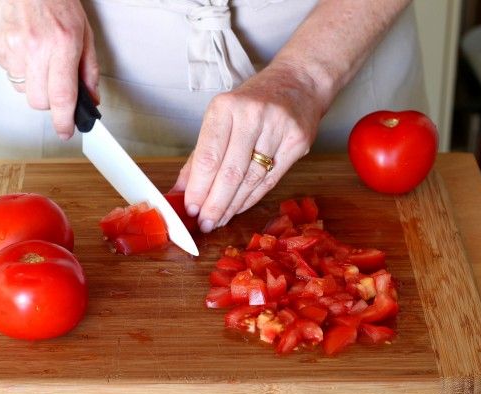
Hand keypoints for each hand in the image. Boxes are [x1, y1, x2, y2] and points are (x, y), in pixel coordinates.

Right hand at [0, 0, 98, 138]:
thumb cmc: (56, 0)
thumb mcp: (84, 33)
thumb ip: (89, 70)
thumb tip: (91, 98)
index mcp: (61, 44)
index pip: (62, 97)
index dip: (64, 121)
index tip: (66, 131)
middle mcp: (34, 48)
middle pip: (39, 101)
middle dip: (49, 101)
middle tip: (55, 82)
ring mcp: (11, 47)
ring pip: (23, 89)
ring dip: (33, 82)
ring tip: (38, 56)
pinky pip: (8, 72)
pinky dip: (18, 67)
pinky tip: (24, 47)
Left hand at [172, 63, 325, 232]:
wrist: (299, 82)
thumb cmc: (253, 102)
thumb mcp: (222, 118)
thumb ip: (201, 155)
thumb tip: (180, 190)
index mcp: (226, 107)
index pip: (208, 157)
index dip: (198, 188)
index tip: (190, 209)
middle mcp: (252, 115)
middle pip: (230, 172)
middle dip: (215, 204)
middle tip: (205, 223)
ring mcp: (278, 128)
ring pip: (251, 180)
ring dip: (232, 205)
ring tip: (219, 220)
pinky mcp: (298, 142)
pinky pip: (270, 180)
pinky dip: (251, 198)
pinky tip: (238, 208)